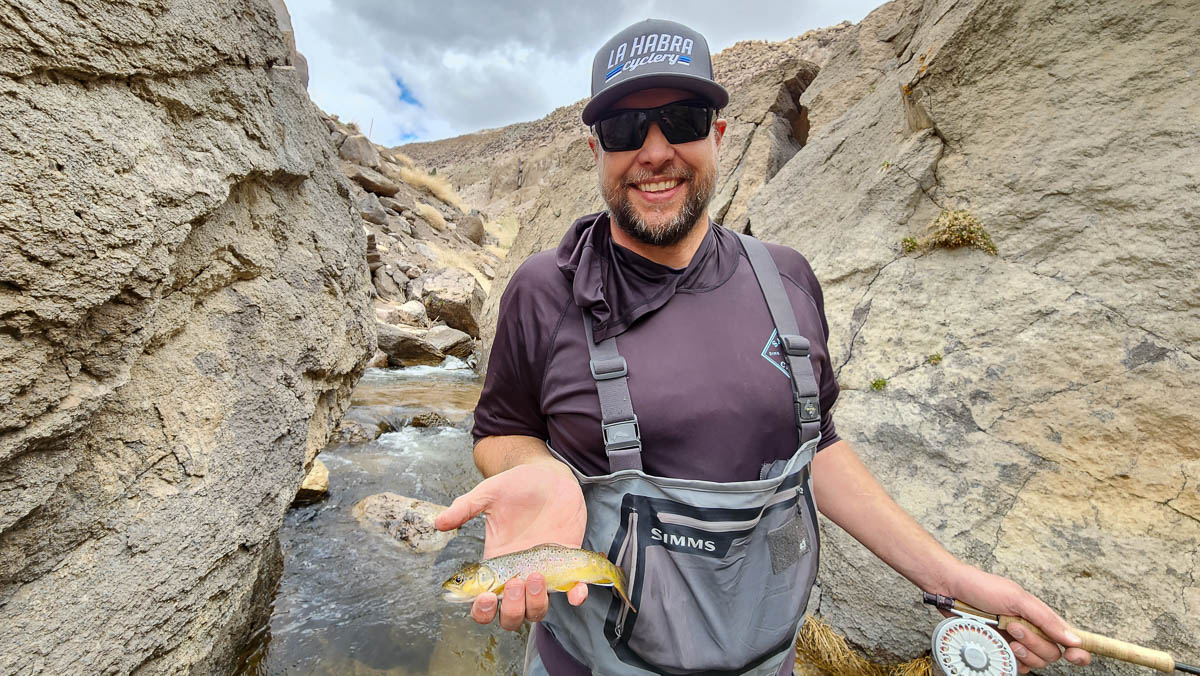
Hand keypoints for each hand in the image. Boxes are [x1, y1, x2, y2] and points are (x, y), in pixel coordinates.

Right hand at [434, 459, 588, 629]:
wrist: (549, 475)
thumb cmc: (518, 485)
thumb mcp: (489, 493)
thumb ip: (465, 507)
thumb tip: (438, 522)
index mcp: (496, 563)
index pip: (484, 602)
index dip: (482, 610)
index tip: (485, 596)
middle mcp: (518, 574)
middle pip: (511, 616)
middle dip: (512, 609)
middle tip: (516, 582)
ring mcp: (544, 571)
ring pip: (537, 609)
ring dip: (537, 603)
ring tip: (537, 575)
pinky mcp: (568, 563)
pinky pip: (574, 590)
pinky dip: (576, 596)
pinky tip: (576, 591)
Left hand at [946, 565, 1090, 672]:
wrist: (950, 589)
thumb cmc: (982, 587)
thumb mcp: (1016, 598)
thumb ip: (1045, 619)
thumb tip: (1074, 639)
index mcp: (1041, 617)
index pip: (1069, 639)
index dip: (1078, 652)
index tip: (1074, 655)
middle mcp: (1032, 631)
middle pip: (1051, 654)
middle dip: (1035, 643)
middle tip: (1013, 626)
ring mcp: (1015, 642)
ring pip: (1034, 662)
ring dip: (1022, 651)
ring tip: (1005, 633)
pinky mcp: (999, 650)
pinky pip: (1015, 668)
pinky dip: (1010, 661)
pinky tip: (999, 646)